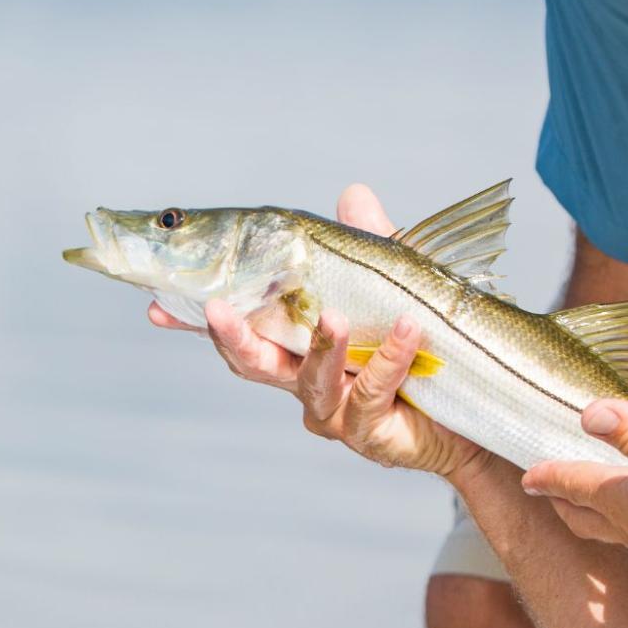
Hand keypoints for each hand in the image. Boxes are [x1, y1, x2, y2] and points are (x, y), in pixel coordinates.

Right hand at [149, 184, 485, 479]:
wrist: (472, 408)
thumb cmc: (420, 345)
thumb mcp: (397, 283)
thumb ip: (372, 244)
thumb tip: (352, 194)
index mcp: (296, 345)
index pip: (238, 331)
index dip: (192, 321)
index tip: (154, 305)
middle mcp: (304, 381)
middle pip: (254, 363)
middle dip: (232, 336)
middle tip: (214, 309)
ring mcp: (335, 411)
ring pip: (312, 381)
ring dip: (322, 347)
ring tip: (335, 317)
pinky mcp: (372, 433)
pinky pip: (373, 393)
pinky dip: (389, 359)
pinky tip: (407, 329)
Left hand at [520, 400, 627, 627]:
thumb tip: (593, 412)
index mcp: (624, 507)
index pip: (575, 484)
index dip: (551, 475)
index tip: (528, 476)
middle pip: (586, 514)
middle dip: (565, 498)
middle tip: (549, 489)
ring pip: (617, 529)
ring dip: (601, 512)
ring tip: (598, 499)